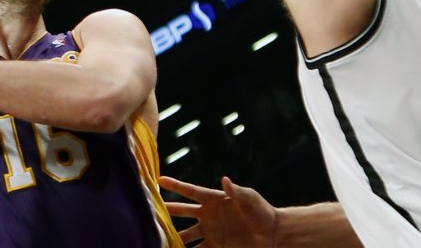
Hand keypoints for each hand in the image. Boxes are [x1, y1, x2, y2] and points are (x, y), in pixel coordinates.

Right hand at [159, 175, 277, 247]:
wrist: (271, 233)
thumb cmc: (261, 210)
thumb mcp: (249, 197)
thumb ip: (236, 190)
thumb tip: (224, 179)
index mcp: (213, 199)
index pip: (190, 191)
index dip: (175, 186)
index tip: (158, 180)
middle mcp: (207, 215)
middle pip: (182, 213)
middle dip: (166, 211)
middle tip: (149, 211)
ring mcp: (210, 232)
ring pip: (186, 235)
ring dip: (173, 237)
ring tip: (157, 239)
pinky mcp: (216, 246)